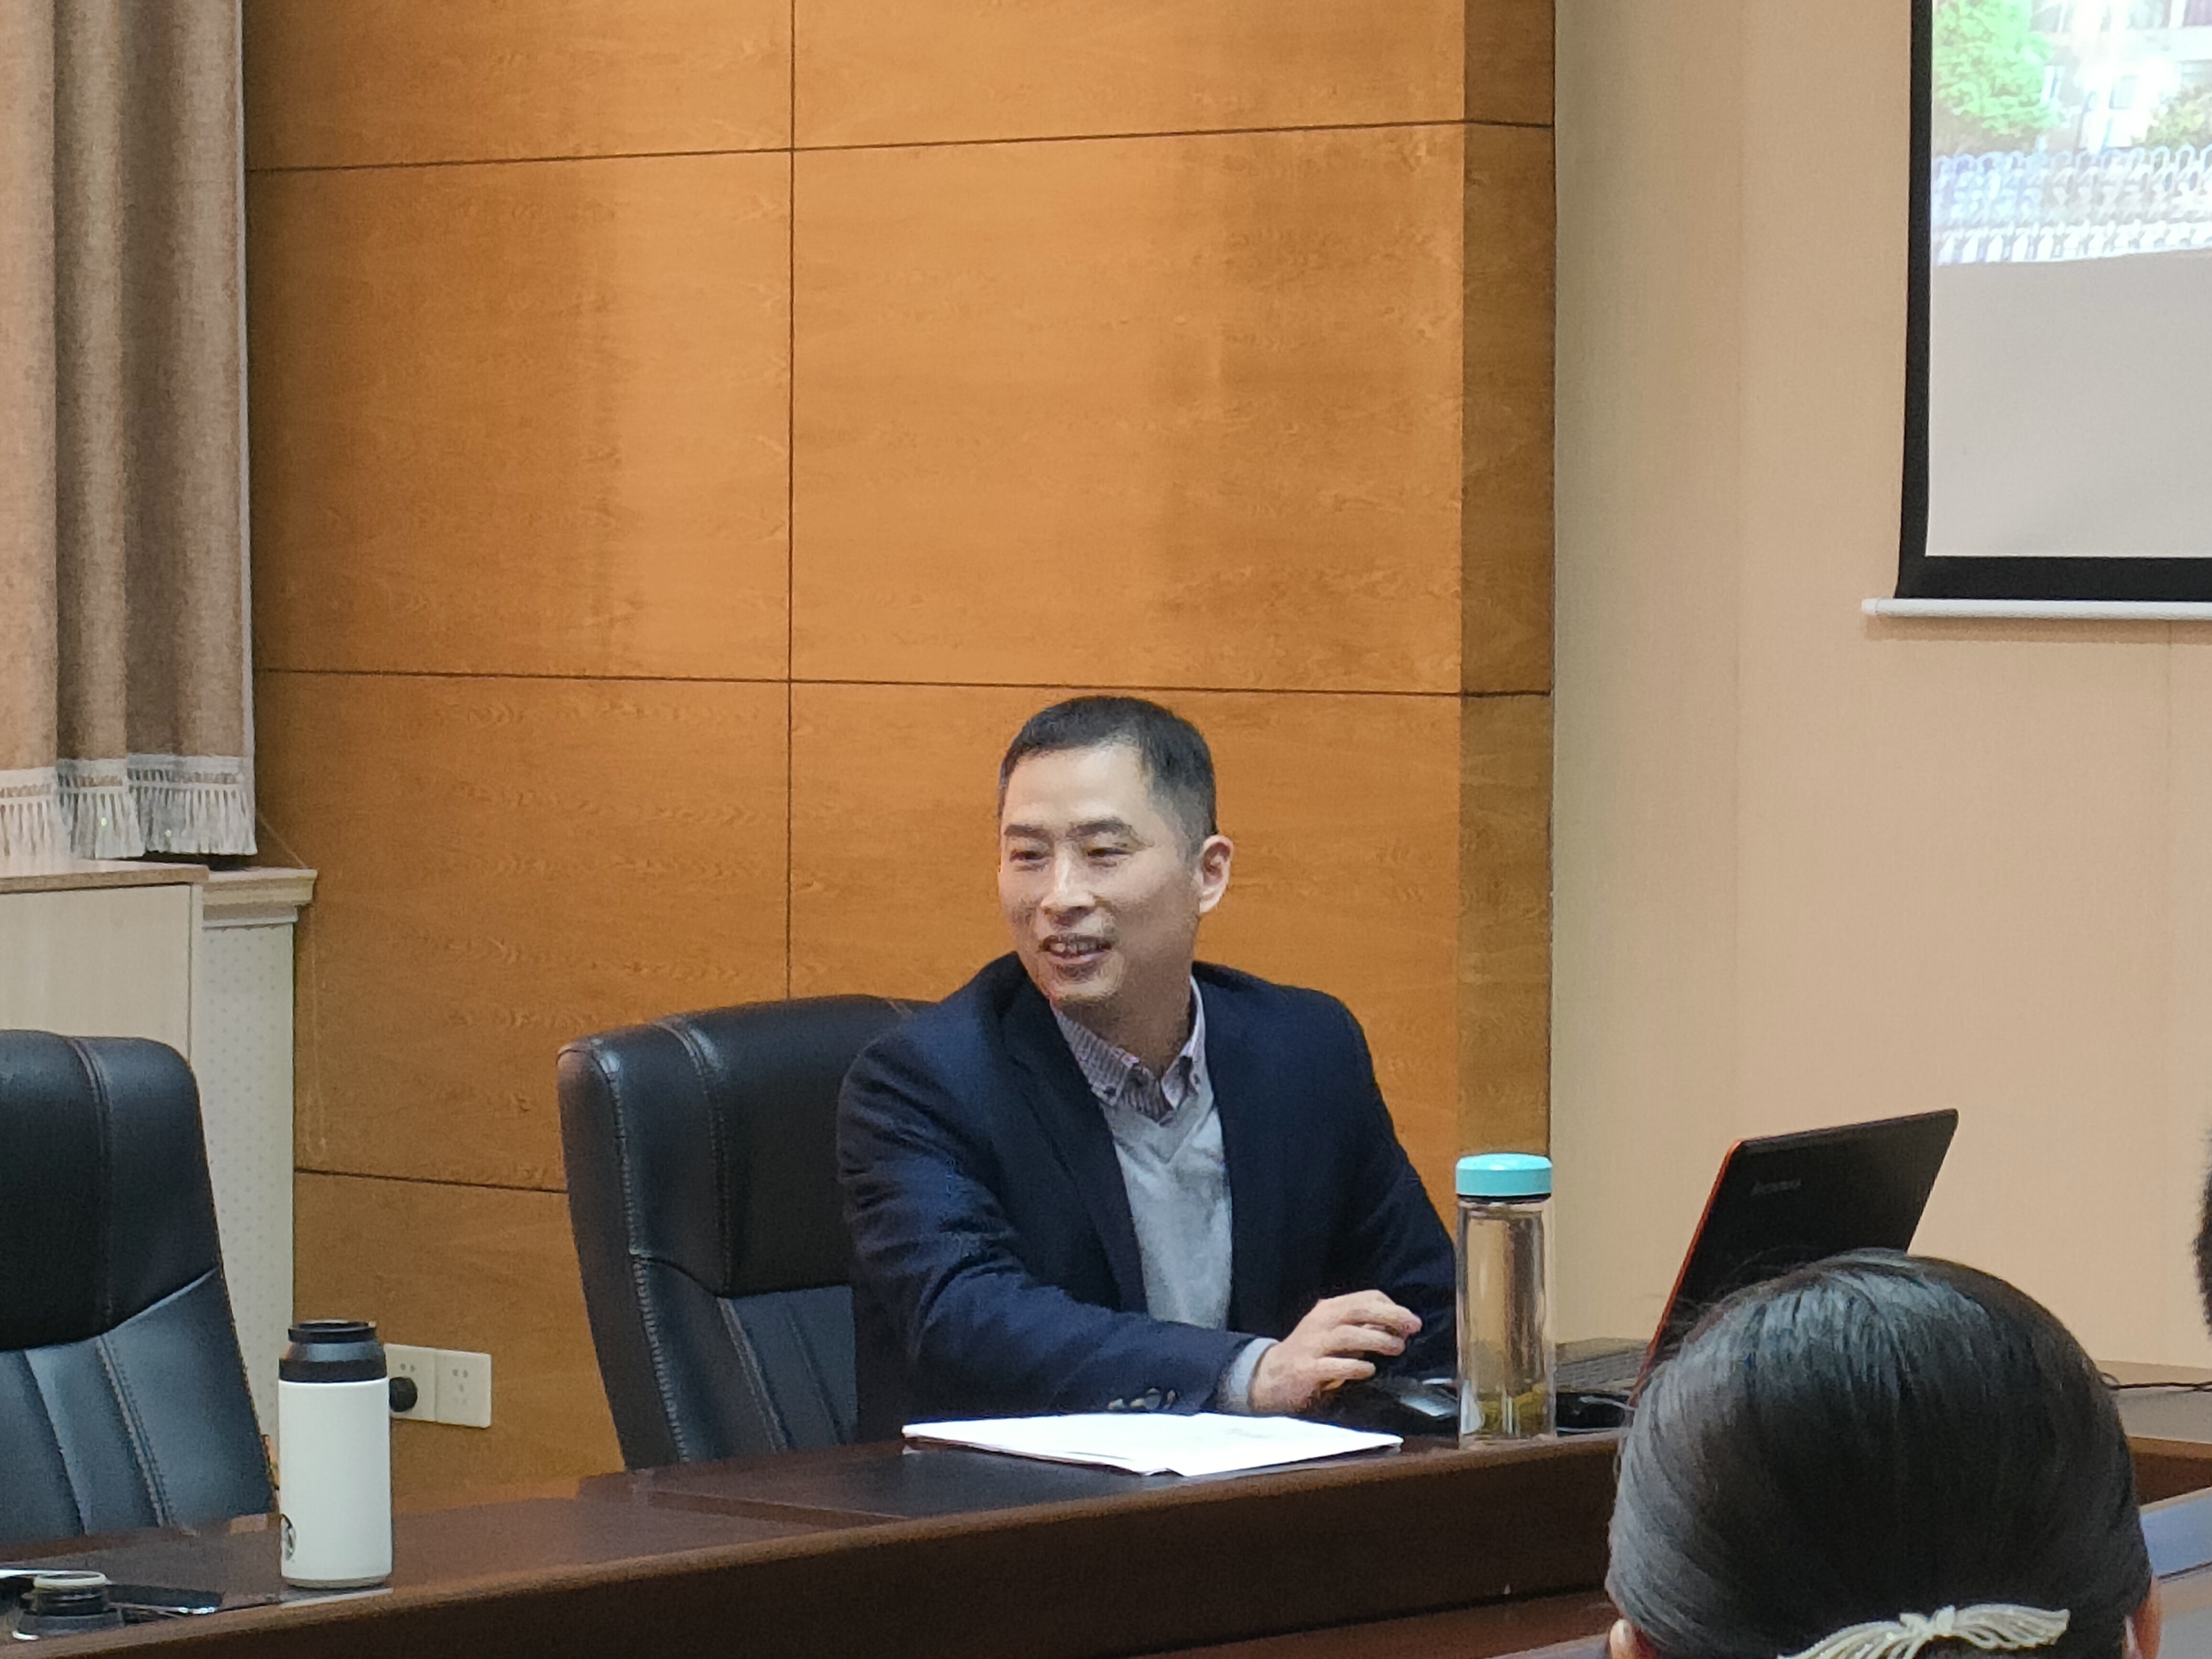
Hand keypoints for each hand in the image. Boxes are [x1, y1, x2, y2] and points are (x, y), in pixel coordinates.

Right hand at [1248, 1291, 1421, 1415]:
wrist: (1270, 1376)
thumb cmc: (1310, 1354)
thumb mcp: (1333, 1334)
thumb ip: (1361, 1329)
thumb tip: (1398, 1330)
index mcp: (1328, 1310)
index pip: (1365, 1298)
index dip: (1391, 1307)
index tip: (1410, 1321)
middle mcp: (1320, 1322)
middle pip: (1358, 1311)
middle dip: (1390, 1316)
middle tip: (1413, 1326)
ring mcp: (1312, 1346)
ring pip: (1348, 1335)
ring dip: (1377, 1340)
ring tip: (1397, 1348)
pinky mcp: (1306, 1370)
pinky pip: (1334, 1366)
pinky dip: (1355, 1367)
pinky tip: (1369, 1370)